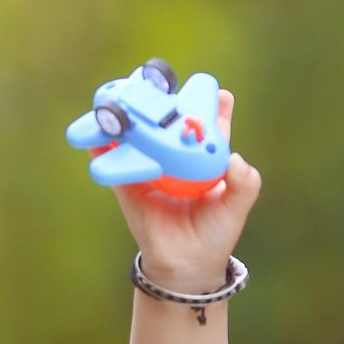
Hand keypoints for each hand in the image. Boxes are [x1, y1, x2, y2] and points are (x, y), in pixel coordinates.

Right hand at [112, 89, 261, 284]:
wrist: (187, 265)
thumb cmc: (215, 234)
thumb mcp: (236, 208)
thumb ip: (244, 184)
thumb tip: (236, 160)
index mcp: (204, 157)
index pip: (210, 124)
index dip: (214, 105)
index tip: (221, 94)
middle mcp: (175, 157)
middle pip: (168, 119)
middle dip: (164, 97)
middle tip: (161, 79)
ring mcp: (150, 167)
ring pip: (138, 134)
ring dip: (130, 114)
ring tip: (126, 92)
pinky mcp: (127, 183)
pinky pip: (112, 161)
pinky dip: (102, 144)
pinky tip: (98, 129)